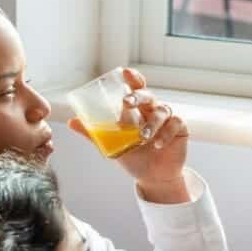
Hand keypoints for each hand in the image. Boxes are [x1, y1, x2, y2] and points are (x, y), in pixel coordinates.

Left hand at [68, 68, 189, 202]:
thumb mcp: (112, 146)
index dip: (133, 78)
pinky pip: (175, 123)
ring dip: (151, 123)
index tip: (125, 72)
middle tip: (127, 103)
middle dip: (137, 96)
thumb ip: (94, 134)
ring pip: (162, 110)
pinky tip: (158, 144)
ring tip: (143, 138)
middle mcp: (152, 110)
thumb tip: (72, 121)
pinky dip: (166, 133)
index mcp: (137, 110)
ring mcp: (167, 119)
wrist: (153, 178)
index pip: (136, 88)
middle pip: (148, 95)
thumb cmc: (134, 158)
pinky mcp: (180, 129)